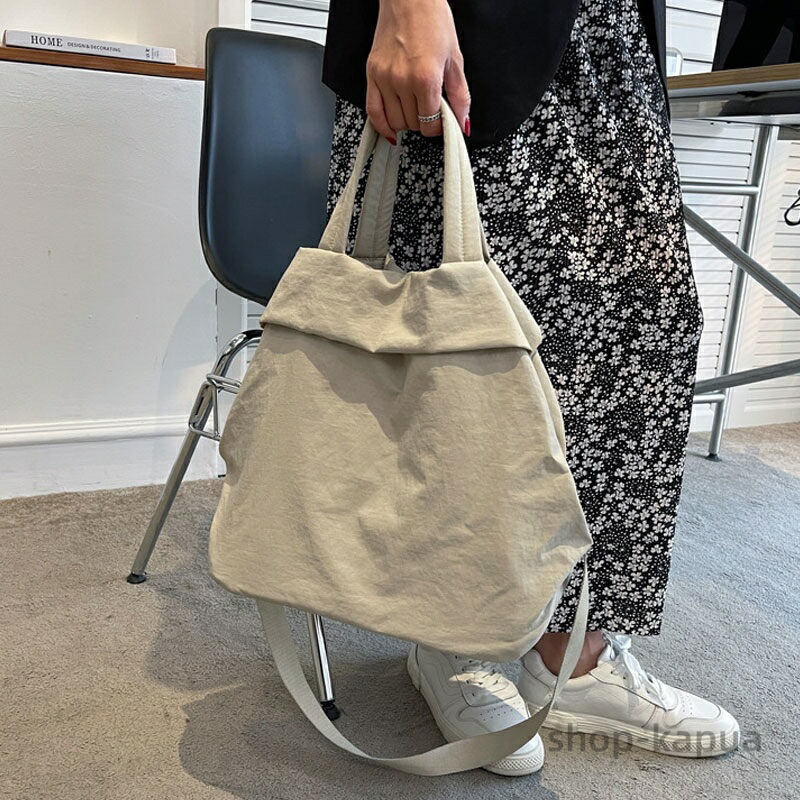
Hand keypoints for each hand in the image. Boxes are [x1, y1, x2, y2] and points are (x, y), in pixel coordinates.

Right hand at [366, 0, 470, 142]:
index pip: (430, 124)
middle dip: (423, 122)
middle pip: (413, 124)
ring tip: (414, 109)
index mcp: (426, 77)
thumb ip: (460, 96)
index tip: (441, 121)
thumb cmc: (432, 20)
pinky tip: (391, 129)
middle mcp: (403, 80)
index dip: (438, 127)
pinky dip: (382, 126)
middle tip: (429, 108)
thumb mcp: (455, 59)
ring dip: (406, 122)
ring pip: (395, 122)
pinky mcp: (372, 74)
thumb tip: (462, 123)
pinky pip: (372, 112)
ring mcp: (385, 78)